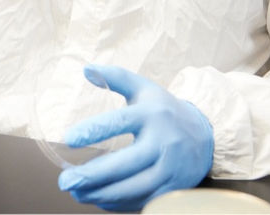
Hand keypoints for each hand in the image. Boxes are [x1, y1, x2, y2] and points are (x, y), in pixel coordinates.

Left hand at [57, 65, 213, 211]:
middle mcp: (163, 142)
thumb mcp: (143, 88)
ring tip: (76, 192)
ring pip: (134, 188)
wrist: (204, 135)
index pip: (120, 122)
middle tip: (65, 181)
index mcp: (152, 114)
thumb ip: (115, 77)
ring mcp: (170, 168)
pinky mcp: (172, 188)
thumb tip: (85, 68)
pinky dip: (117, 204)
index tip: (68, 140)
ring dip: (101, 193)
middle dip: (92, 175)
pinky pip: (142, 201)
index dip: (93, 131)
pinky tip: (98, 199)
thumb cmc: (165, 110)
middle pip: (126, 163)